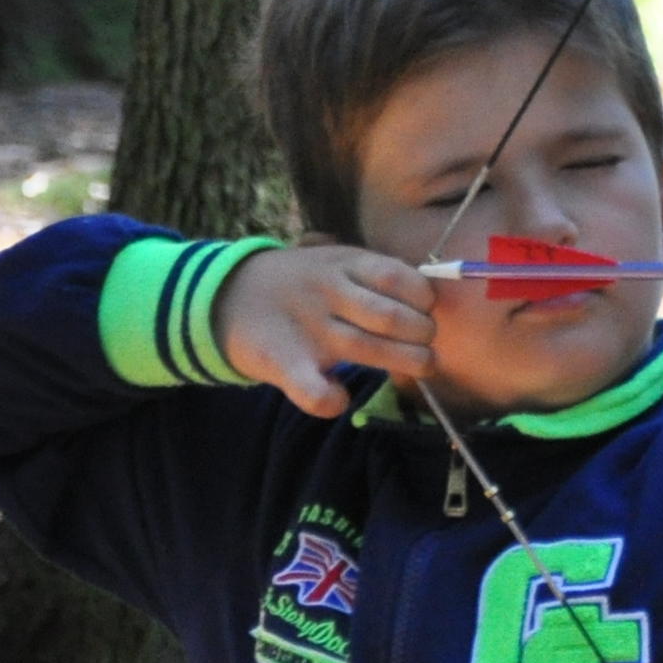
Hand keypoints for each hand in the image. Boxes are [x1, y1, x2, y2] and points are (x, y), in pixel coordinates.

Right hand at [214, 245, 437, 417]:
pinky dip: (329, 399)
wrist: (229, 297)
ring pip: (363, 348)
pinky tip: (341, 398)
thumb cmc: (303, 285)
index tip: (427, 312)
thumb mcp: (337, 264)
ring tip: (421, 365)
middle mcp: (328, 294)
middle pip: (388, 316)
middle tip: (428, 345)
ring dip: (401, 360)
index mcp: (345, 265)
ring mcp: (308, 329)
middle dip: (421, 334)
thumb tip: (432, 293)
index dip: (422, 299)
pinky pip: (311, 388)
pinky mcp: (284, 364)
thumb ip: (377, 276)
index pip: (396, 277)